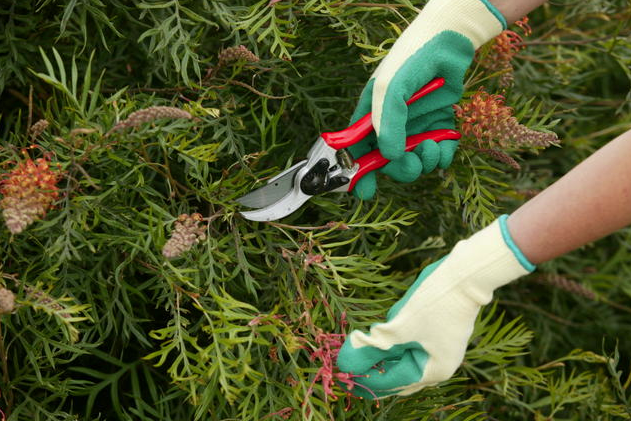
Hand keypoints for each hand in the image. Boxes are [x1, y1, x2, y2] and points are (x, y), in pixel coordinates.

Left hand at [337, 216, 534, 397]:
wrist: (466, 273)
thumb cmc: (434, 302)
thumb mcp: (400, 327)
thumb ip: (373, 348)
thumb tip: (346, 364)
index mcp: (433, 371)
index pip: (392, 381)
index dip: (366, 376)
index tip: (345, 370)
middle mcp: (440, 365)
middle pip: (399, 375)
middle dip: (374, 369)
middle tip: (350, 363)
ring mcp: (441, 348)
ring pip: (404, 359)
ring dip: (383, 355)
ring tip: (360, 349)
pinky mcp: (439, 333)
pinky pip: (411, 345)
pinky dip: (395, 343)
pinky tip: (381, 335)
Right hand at [349, 0, 506, 198]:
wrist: (449, 42)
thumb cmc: (411, 60)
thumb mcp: (390, 89)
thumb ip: (387, 124)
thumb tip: (389, 157)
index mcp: (370, 118)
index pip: (357, 152)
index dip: (358, 174)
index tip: (364, 192)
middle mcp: (391, 126)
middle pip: (388, 164)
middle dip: (400, 169)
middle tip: (411, 162)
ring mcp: (415, 128)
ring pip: (415, 162)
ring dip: (424, 161)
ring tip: (432, 146)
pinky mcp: (438, 127)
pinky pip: (438, 154)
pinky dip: (443, 156)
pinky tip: (445, 145)